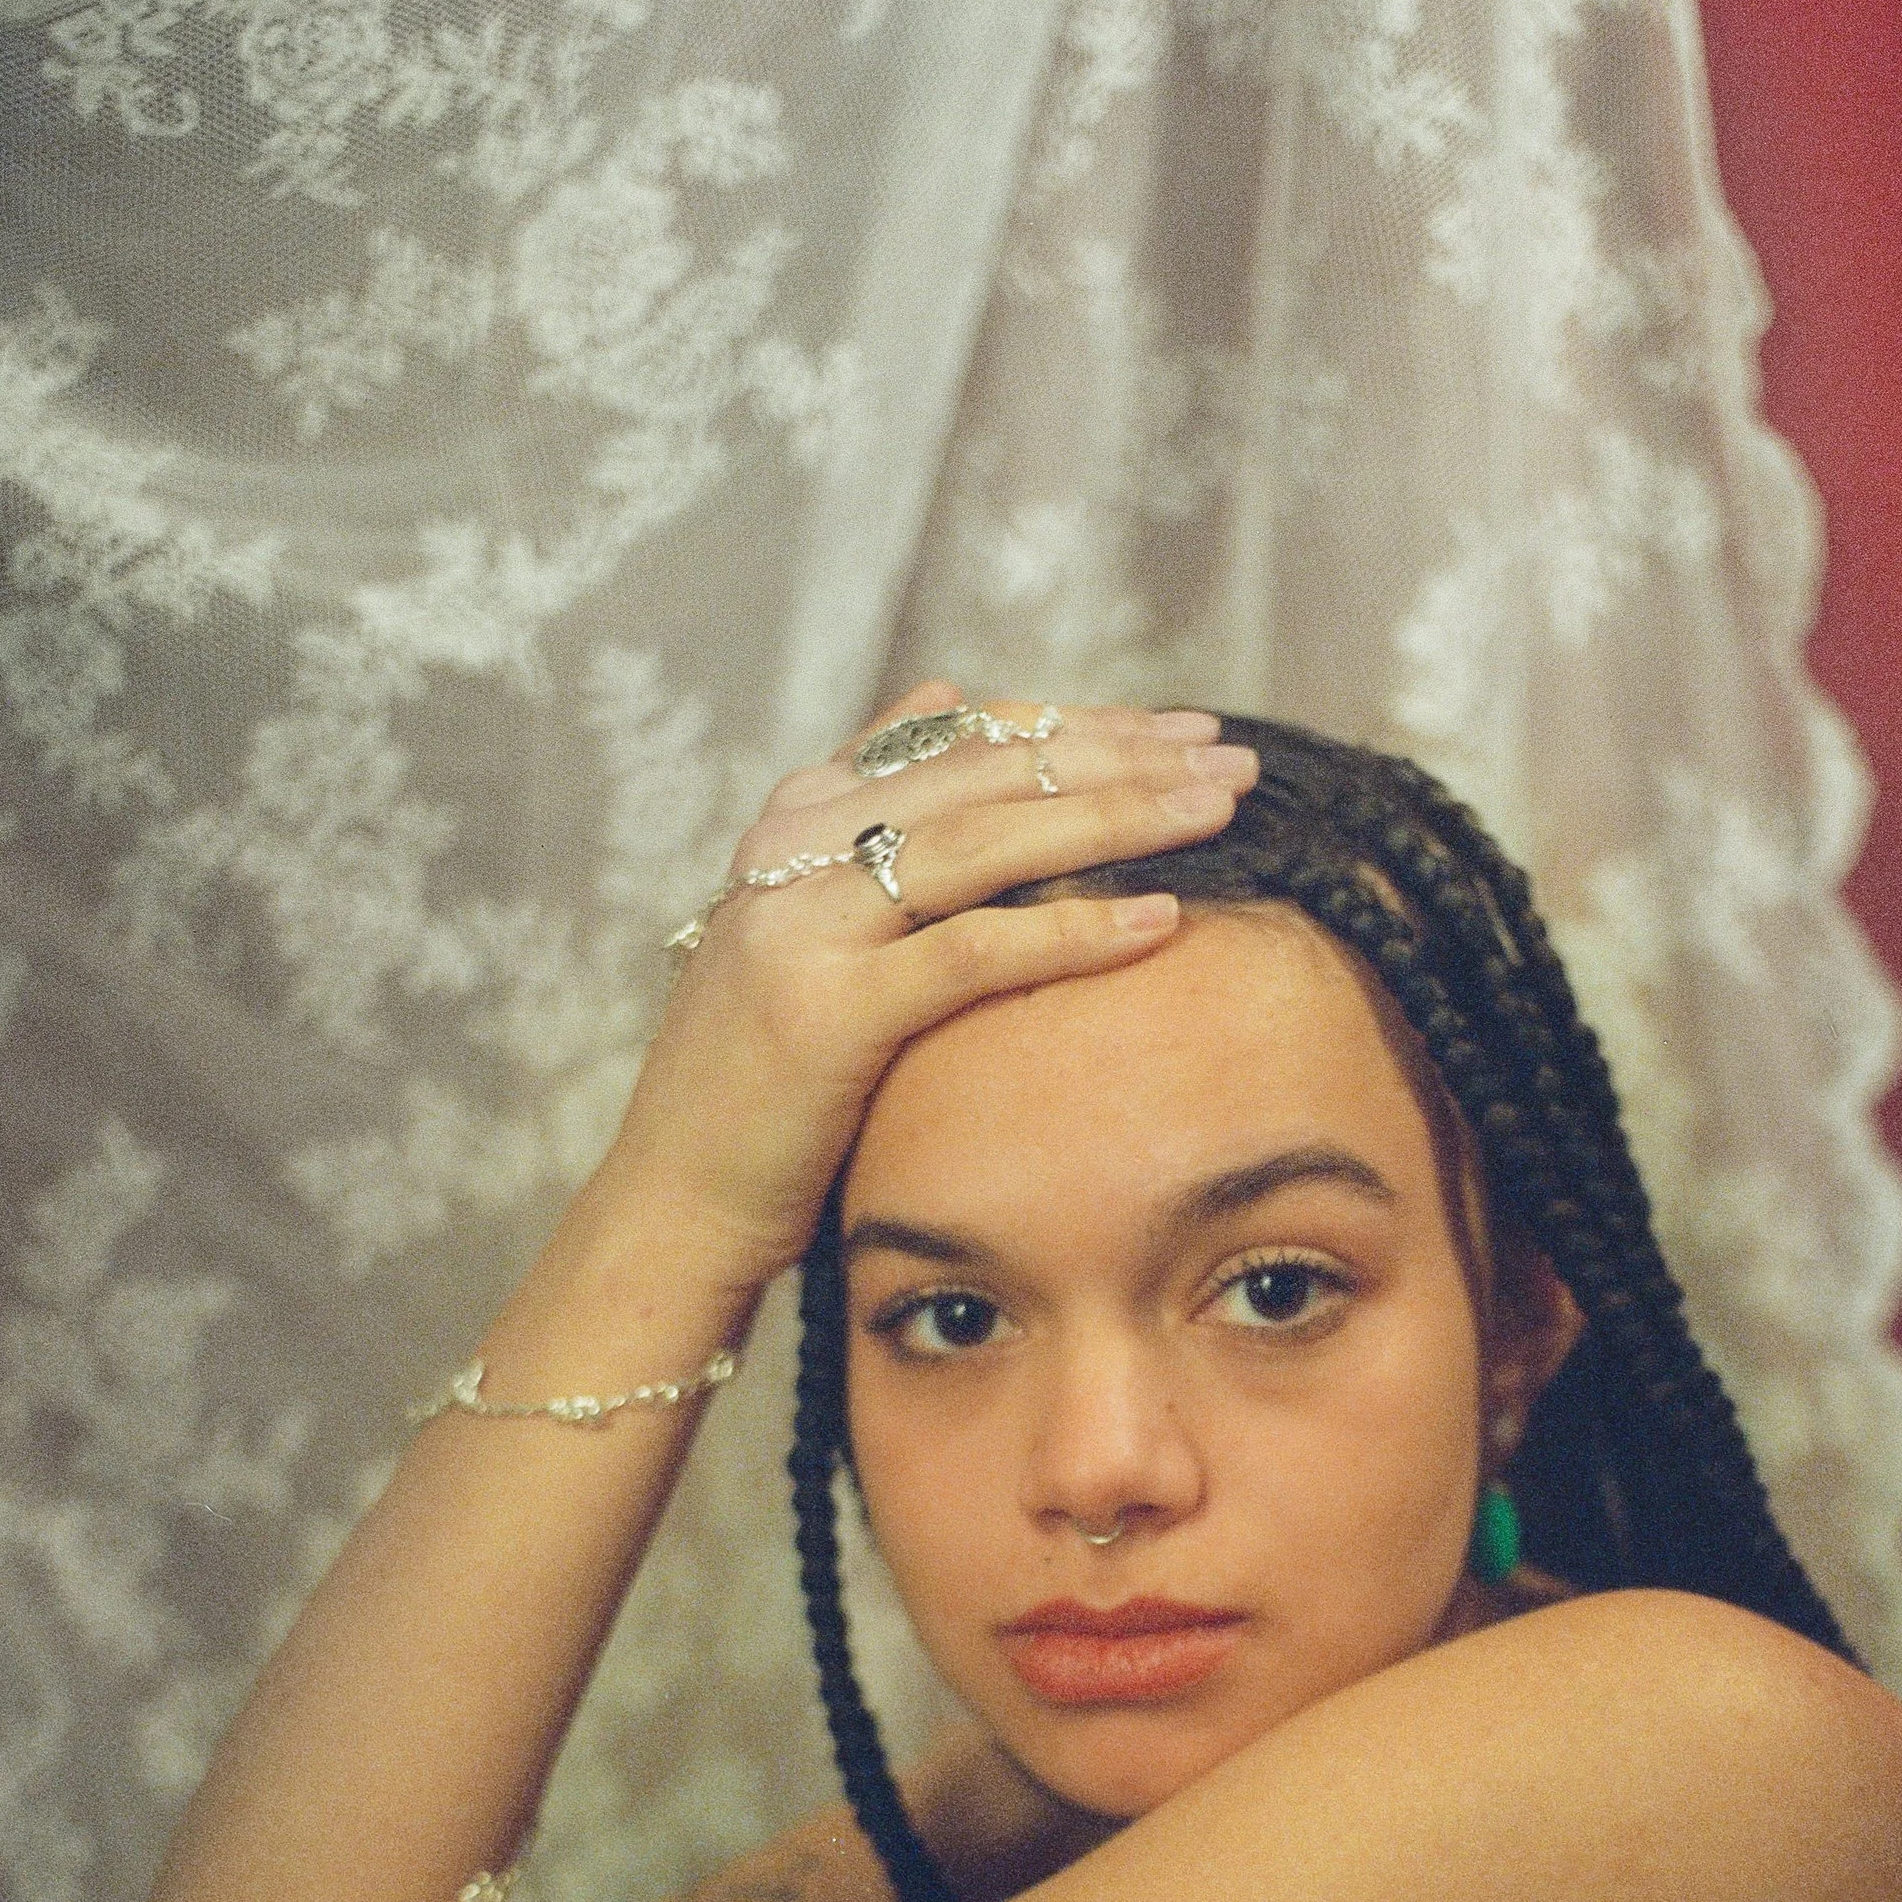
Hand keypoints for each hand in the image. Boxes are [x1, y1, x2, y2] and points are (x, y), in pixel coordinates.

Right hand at [601, 688, 1260, 1289]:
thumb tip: (941, 696)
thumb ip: (864, 817)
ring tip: (1218, 810)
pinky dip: (1070, 931)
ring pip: (986, 841)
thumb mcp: (806, 925)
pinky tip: (1161, 921)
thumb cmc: (760, 1085)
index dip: (1081, 725)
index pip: (960, 737)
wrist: (670, 1205)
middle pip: (985, 773)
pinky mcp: (827, 1012)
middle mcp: (794, 851)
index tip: (1185, 729)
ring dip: (1116, 817)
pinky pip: (970, 952)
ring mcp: (805, 927)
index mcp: (795, 820)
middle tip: (1231, 756)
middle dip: (1122, 757)